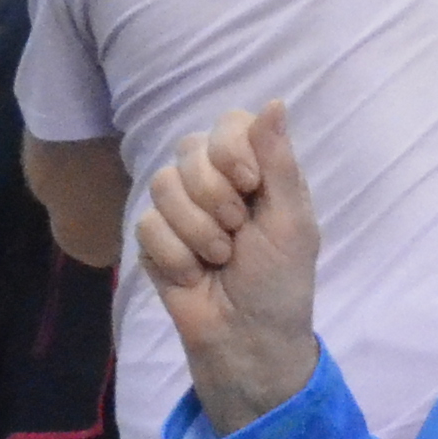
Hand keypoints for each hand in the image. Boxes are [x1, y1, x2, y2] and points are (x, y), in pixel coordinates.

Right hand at [133, 104, 325, 434]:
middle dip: (214, 197)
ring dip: (195, 230)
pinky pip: (146, 224)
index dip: (230, 150)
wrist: (245, 337)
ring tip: (218, 259)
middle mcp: (213, 181)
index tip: (250, 184)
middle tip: (236, 231)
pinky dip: (175, 255)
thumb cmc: (279, 280)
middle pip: (189, 150)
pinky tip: (193, 275)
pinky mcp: (151, 239)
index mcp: (254, 170)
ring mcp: (178, 209)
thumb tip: (275, 100)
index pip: (228, 124)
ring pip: (162, 185)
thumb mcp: (291, 220)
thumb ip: (279, 161)